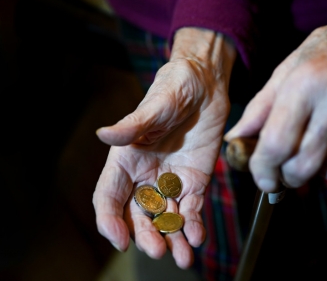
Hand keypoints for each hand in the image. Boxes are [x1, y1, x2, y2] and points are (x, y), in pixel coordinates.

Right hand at [93, 27, 235, 268]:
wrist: (205, 85)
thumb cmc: (174, 88)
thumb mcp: (155, 105)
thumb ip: (132, 124)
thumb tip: (104, 134)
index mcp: (126, 160)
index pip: (109, 197)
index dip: (110, 221)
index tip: (120, 240)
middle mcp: (145, 175)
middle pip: (138, 215)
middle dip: (146, 236)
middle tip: (158, 250)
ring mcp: (171, 180)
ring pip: (166, 217)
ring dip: (172, 238)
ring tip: (181, 256)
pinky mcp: (195, 180)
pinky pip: (192, 208)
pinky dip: (194, 224)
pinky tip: (197, 237)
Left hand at [224, 0, 326, 191]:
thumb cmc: (324, 55)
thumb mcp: (286, 72)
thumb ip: (259, 109)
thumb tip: (234, 140)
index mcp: (304, 83)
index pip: (276, 144)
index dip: (264, 171)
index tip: (264, 181)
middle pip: (303, 166)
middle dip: (290, 176)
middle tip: (290, 168)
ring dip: (325, 165)